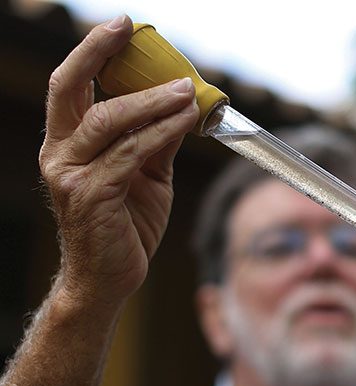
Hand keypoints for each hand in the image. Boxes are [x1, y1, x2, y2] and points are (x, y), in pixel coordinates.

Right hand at [38, 15, 197, 306]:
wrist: (110, 278)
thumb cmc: (125, 227)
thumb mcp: (147, 177)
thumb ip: (158, 142)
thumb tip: (183, 106)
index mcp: (66, 145)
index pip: (71, 87)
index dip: (92, 53)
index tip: (121, 27)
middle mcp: (59, 155)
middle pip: (71, 90)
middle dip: (99, 54)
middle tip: (132, 31)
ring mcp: (71, 175)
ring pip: (110, 120)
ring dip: (153, 100)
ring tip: (186, 89)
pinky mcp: (93, 196)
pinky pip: (132, 152)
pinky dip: (163, 132)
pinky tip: (186, 120)